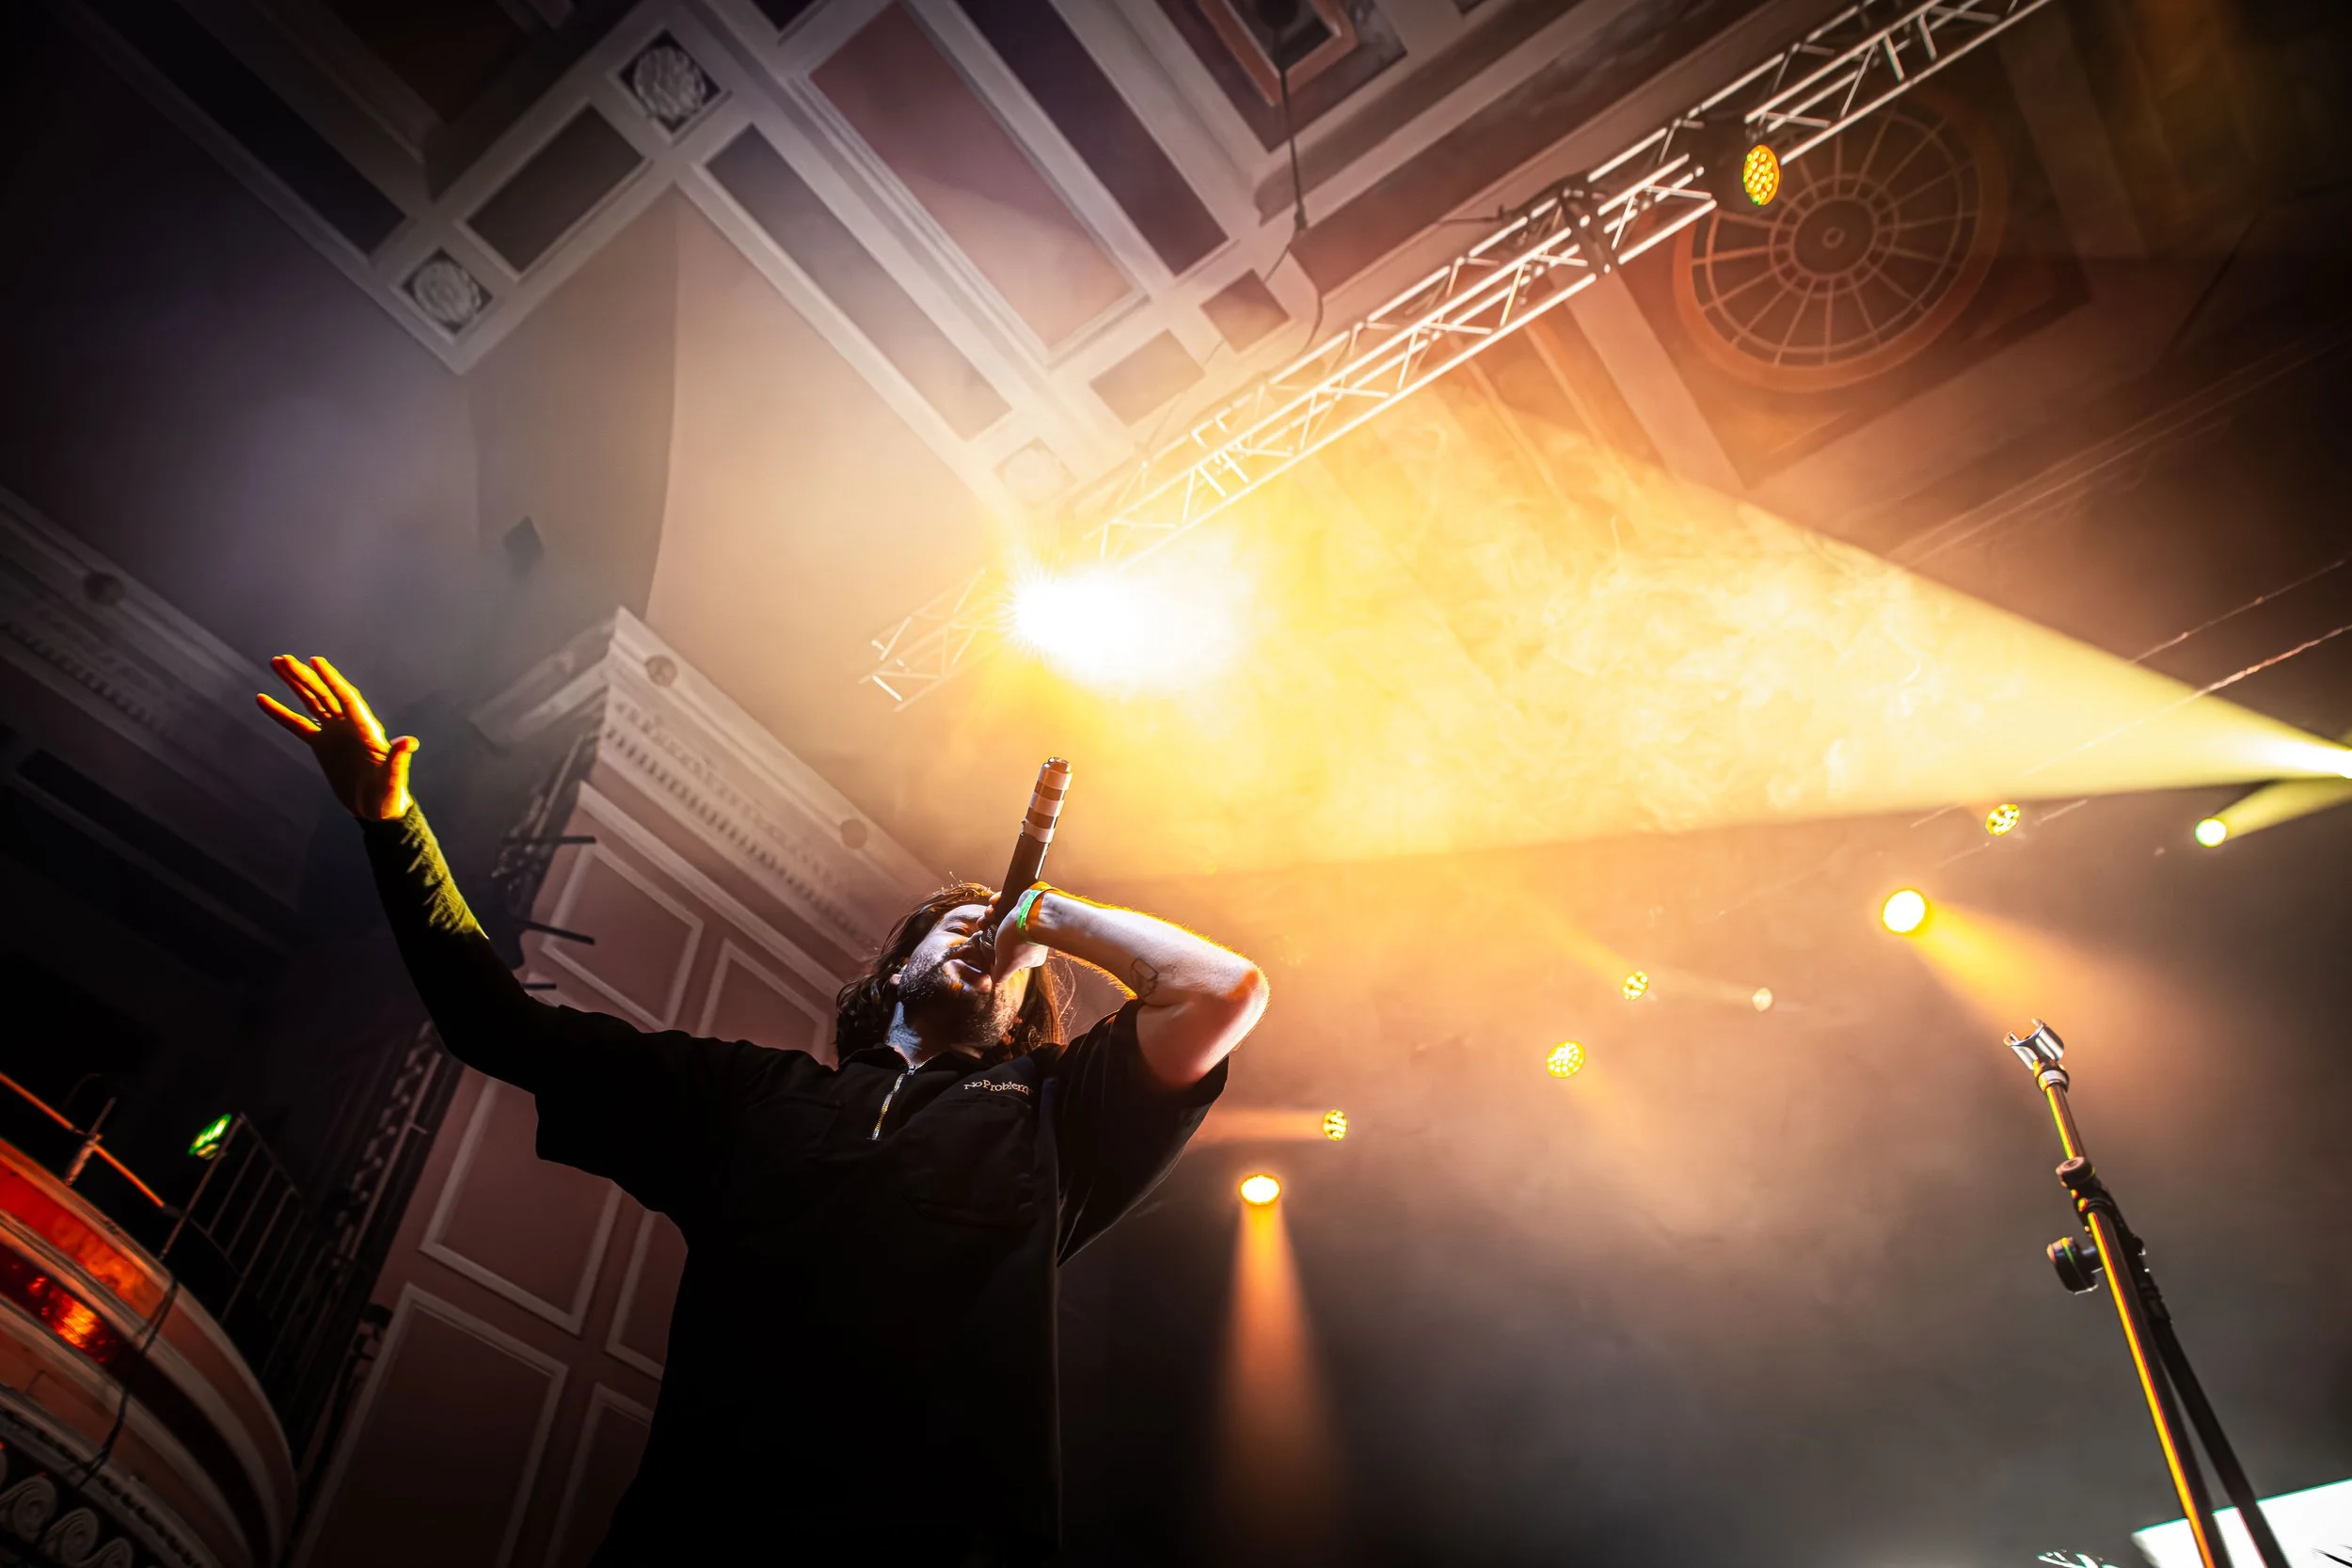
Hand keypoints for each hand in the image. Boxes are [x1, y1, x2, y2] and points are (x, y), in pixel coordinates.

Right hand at [257, 655, 416, 821]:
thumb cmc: (389, 795)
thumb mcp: (394, 778)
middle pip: (325, 694)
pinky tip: (263, 699)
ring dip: (295, 683)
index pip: (345, 698)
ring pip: (311, 702)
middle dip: (305, 676)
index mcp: (365, 729)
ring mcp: (334, 733)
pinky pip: (298, 725)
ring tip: (276, 663)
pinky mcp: (322, 745)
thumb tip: (409, 742)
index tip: (315, 661)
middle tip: (283, 658)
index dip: (331, 679)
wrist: (377, 809)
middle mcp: (349, 725)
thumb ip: (398, 760)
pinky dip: (281, 712)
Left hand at [987, 890, 1052, 982]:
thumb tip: (995, 983)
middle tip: (983, 923)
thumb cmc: (1019, 940)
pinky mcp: (1028, 903)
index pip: (1008, 954)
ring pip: (1003, 917)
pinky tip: (994, 902)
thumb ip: (1000, 976)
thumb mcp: (1006, 964)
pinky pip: (1008, 902)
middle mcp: (1031, 938)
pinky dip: (999, 902)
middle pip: (1001, 932)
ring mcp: (1030, 920)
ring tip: (989, 912)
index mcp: (1029, 955)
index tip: (984, 940)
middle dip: (988, 926)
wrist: (1035, 911)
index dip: (992, 949)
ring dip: (991, 913)